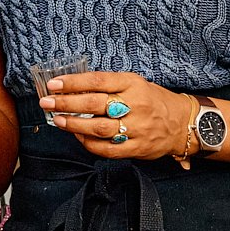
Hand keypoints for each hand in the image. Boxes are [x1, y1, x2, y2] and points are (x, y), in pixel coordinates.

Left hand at [39, 71, 189, 160]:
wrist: (183, 122)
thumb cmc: (153, 100)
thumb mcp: (135, 84)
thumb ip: (108, 85)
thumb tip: (72, 86)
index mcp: (133, 84)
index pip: (97, 81)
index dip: (73, 83)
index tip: (53, 84)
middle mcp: (136, 105)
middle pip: (94, 104)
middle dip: (66, 103)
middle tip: (46, 102)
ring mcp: (137, 128)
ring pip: (99, 128)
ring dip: (73, 124)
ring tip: (57, 120)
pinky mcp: (138, 148)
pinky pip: (108, 149)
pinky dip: (89, 144)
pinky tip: (77, 137)